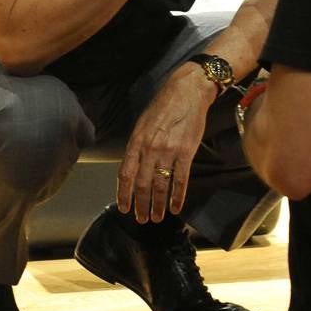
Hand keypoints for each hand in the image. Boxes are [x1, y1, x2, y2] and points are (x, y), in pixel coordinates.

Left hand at [116, 67, 213, 221]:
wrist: (188, 91)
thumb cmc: (164, 106)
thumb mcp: (143, 123)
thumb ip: (137, 146)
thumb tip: (133, 168)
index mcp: (136, 140)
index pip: (125, 173)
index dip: (123, 194)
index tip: (124, 207)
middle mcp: (149, 148)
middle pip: (141, 184)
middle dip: (141, 205)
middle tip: (141, 219)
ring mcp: (168, 151)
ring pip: (160, 185)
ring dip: (157, 205)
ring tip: (157, 217)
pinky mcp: (186, 152)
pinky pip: (180, 179)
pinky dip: (177, 196)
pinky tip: (175, 207)